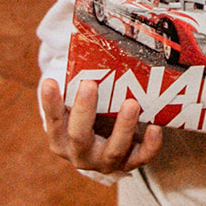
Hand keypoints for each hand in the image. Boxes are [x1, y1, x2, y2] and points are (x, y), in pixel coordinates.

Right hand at [40, 76, 163, 174]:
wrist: (104, 145)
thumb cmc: (89, 116)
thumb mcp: (78, 104)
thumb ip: (78, 86)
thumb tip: (82, 42)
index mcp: (61, 139)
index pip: (53, 120)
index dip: (50, 103)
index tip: (49, 81)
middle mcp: (79, 154)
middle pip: (79, 136)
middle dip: (84, 110)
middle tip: (89, 84)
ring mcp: (104, 161)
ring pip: (113, 150)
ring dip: (123, 127)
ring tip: (131, 103)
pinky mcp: (128, 164)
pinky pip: (141, 158)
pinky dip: (150, 145)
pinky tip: (156, 127)